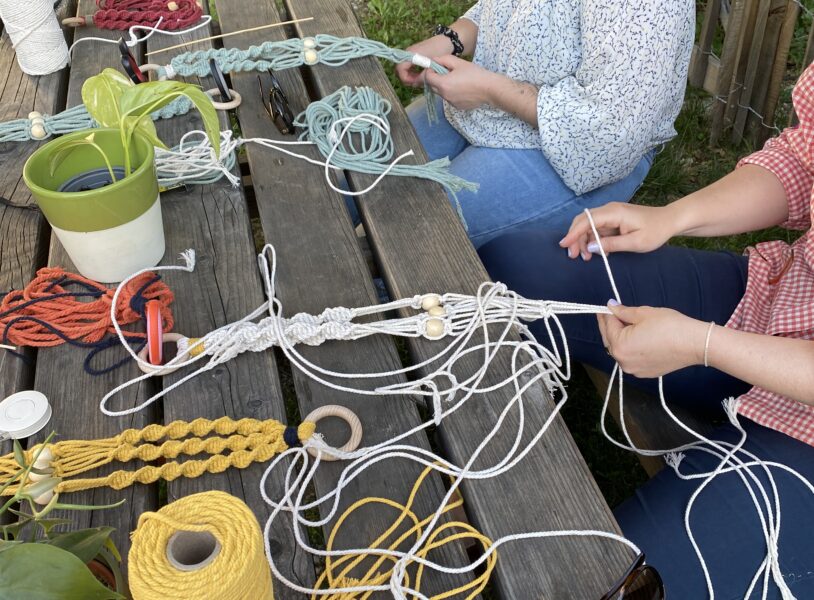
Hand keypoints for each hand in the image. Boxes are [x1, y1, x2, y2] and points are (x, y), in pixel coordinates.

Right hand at [395, 36, 455, 87]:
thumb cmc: (439, 51)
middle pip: (399, 69)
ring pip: (403, 68)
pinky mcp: (413, 55)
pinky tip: (420, 74)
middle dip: (406, 78)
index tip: (415, 82)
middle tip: (416, 82)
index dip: (406, 78)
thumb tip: (415, 84)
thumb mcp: (431, 66)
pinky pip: (408, 65)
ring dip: (409, 75)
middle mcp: (407, 53)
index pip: (400, 69)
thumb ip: (422, 76)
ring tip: (419, 79)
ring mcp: (409, 53)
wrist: (446, 41)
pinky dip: (411, 72)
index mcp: (410, 54)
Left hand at [424, 55, 498, 109]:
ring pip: (441, 93)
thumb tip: (433, 61)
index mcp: (443, 84)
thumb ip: (443, 60)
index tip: (436, 66)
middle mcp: (444, 95)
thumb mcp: (458, 62)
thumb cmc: (475, 74)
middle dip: (435, 78)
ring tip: (457, 80)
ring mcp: (450, 103)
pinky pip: (449, 98)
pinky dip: (452, 93)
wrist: (489, 89)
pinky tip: (462, 88)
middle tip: (446, 72)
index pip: (427, 77)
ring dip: (444, 86)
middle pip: (432, 86)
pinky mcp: (457, 107)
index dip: (430, 70)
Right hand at [559, 203, 675, 260]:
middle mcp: (609, 210)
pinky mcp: (613, 220)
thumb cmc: (656, 231)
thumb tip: (590, 247)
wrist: (670, 221)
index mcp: (614, 213)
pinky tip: (598, 252)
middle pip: (583, 221)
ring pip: (588, 226)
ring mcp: (611, 214)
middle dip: (575, 238)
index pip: (587, 221)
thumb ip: (611, 244)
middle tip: (573, 255)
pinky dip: (593, 240)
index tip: (564, 245)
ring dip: (583, 241)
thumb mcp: (635, 242)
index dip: (574, 233)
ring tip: (586, 258)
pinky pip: (597, 229)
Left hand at [598, 303, 706, 377]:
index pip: (608, 326)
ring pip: (620, 351)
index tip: (606, 307)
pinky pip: (631, 358)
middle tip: (612, 314)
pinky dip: (630, 348)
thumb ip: (623, 312)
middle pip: (610, 341)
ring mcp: (634, 370)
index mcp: (620, 346)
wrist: (694, 343)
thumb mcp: (643, 313)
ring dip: (620, 338)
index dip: (606, 314)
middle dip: (610, 327)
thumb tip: (611, 307)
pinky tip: (636, 338)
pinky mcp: (645, 373)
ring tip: (625, 324)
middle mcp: (623, 361)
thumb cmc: (670, 326)